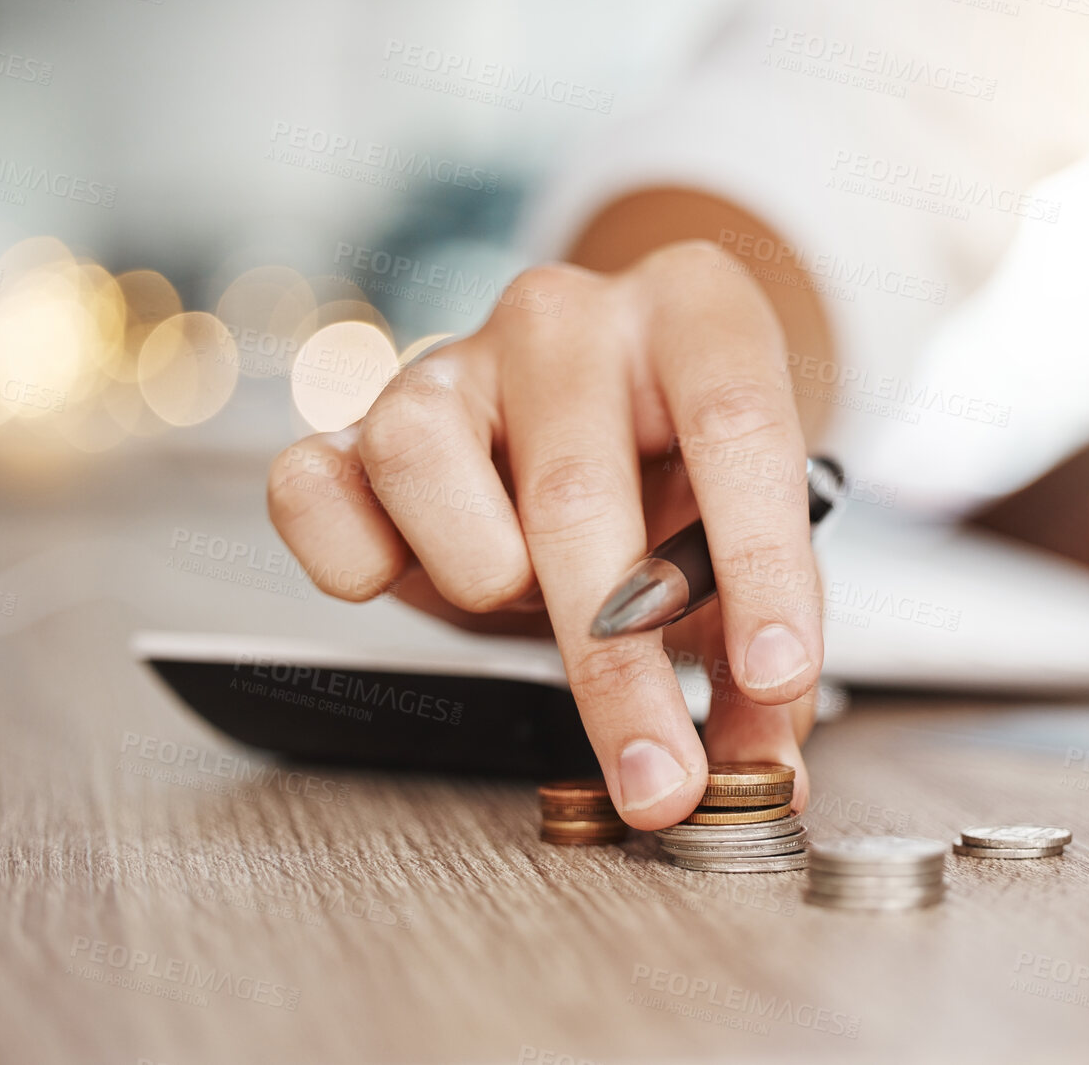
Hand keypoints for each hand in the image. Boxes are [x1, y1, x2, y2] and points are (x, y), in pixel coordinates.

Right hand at [268, 238, 824, 825]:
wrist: (603, 420)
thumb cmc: (682, 482)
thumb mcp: (752, 553)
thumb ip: (766, 660)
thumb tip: (767, 772)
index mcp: (694, 312)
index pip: (737, 423)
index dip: (761, 562)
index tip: (775, 678)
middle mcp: (568, 317)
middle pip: (576, 485)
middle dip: (617, 664)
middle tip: (657, 777)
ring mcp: (453, 358)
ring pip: (419, 453)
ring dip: (476, 571)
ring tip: (519, 596)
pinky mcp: (358, 416)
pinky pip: (312, 485)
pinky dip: (346, 554)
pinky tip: (402, 577)